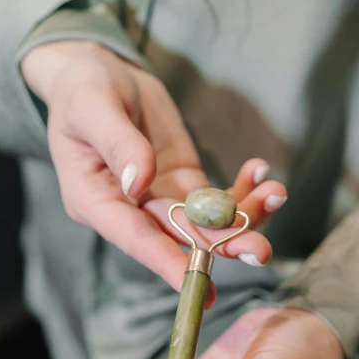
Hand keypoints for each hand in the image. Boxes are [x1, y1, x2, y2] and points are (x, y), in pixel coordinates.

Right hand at [21, 41, 286, 303]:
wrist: (98, 71)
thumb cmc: (83, 88)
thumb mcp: (92, 107)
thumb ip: (117, 144)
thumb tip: (140, 183)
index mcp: (95, 201)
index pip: (135, 239)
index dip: (168, 263)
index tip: (200, 288)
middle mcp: (131, 211)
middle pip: (179, 237)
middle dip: (223, 245)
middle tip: (260, 252)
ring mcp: (161, 201)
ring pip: (206, 223)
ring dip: (244, 216)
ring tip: (275, 194)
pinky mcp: (184, 186)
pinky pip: (217, 200)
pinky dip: (242, 191)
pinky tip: (262, 172)